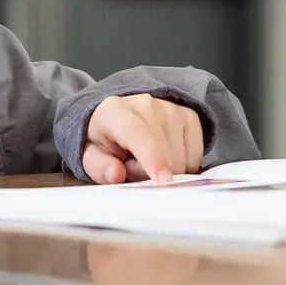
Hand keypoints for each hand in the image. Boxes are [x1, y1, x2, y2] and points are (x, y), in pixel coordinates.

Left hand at [82, 93, 204, 183]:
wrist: (120, 120)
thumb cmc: (104, 142)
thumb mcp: (90, 158)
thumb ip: (99, 167)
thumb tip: (116, 174)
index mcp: (114, 111)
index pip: (137, 133)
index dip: (151, 157)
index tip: (161, 180)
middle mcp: (146, 104)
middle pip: (163, 150)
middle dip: (151, 173)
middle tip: (133, 169)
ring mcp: (170, 108)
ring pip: (180, 156)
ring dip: (167, 170)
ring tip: (147, 162)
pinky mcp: (189, 116)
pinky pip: (195, 154)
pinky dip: (184, 165)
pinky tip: (167, 159)